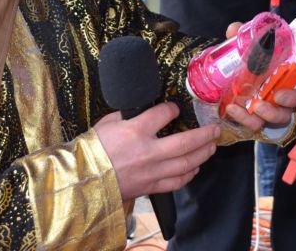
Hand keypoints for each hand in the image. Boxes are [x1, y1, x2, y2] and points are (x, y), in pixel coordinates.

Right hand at [93, 102, 218, 199]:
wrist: (81, 180)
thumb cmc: (91, 150)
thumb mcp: (107, 123)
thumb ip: (128, 116)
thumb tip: (141, 111)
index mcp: (135, 130)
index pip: (164, 114)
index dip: (172, 109)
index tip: (175, 109)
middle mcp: (148, 151)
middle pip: (186, 141)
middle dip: (204, 134)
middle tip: (215, 129)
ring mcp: (151, 171)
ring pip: (186, 163)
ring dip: (203, 154)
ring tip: (211, 147)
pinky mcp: (149, 186)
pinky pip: (176, 182)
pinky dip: (189, 175)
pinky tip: (195, 168)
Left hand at [220, 21, 295, 131]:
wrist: (233, 95)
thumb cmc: (247, 71)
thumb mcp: (243, 54)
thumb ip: (240, 41)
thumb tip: (235, 29)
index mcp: (286, 70)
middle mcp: (285, 90)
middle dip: (292, 97)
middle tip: (279, 95)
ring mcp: (274, 108)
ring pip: (282, 116)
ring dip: (271, 113)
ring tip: (256, 107)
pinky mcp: (259, 120)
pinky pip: (257, 123)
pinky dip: (245, 118)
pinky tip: (233, 109)